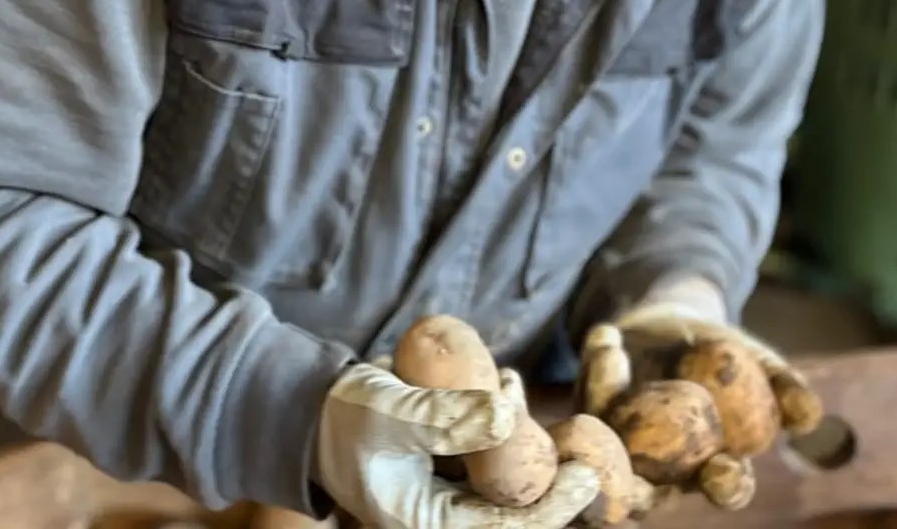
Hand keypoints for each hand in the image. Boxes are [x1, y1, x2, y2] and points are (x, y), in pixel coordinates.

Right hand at [315, 361, 600, 528]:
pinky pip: (489, 447)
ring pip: (505, 472)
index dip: (552, 508)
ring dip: (524, 438)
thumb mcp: (392, 415)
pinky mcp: (449, 458)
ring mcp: (447, 486)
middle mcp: (443, 512)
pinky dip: (502, 416)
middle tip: (577, 437)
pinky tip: (504, 381)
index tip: (585, 476)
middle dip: (546, 470)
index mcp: (428, 523)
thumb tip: (508, 414)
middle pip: (514, 505)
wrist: (310, 407)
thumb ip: (445, 417)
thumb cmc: (344, 418)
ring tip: (521, 389)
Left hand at [575, 277, 822, 510]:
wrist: (679, 324)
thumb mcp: (759, 365)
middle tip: (635, 468)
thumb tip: (809, 414)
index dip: (726, 484)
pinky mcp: (592, 412)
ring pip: (608, 443)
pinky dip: (596, 367)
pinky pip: (590, 397)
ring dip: (606, 402)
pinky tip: (607, 335)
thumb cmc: (727, 355)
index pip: (724, 487)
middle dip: (638, 487)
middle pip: (650, 492)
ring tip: (613, 356)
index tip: (726, 467)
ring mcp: (621, 444)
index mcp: (712, 465)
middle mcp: (662, 468)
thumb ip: (785, 388)